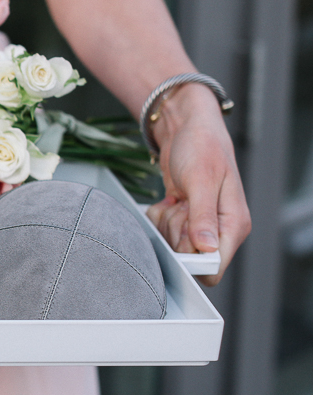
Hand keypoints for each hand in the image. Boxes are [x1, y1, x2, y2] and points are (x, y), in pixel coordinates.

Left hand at [145, 83, 250, 285]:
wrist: (185, 128)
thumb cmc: (201, 147)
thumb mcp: (202, 180)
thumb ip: (203, 216)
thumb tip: (207, 248)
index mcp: (234, 224)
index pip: (215, 266)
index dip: (192, 257)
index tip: (182, 233)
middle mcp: (219, 229)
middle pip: (188, 257)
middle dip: (176, 233)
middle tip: (182, 206)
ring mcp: (199, 225)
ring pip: (173, 245)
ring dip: (167, 222)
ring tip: (178, 198)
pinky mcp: (183, 219)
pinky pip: (162, 231)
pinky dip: (160, 216)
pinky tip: (170, 199)